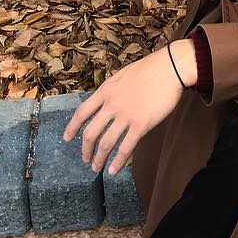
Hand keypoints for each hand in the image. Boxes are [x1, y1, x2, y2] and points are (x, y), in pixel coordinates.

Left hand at [62, 41, 194, 174]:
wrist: (170, 68)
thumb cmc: (150, 69)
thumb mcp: (122, 76)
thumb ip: (112, 90)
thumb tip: (106, 101)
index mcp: (105, 91)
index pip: (81, 112)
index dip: (72, 127)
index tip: (67, 138)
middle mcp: (111, 105)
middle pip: (90, 132)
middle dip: (86, 149)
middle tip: (86, 159)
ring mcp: (125, 116)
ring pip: (106, 143)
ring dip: (99, 158)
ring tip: (97, 168)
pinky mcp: (141, 125)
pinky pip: (126, 147)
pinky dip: (118, 161)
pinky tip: (114, 169)